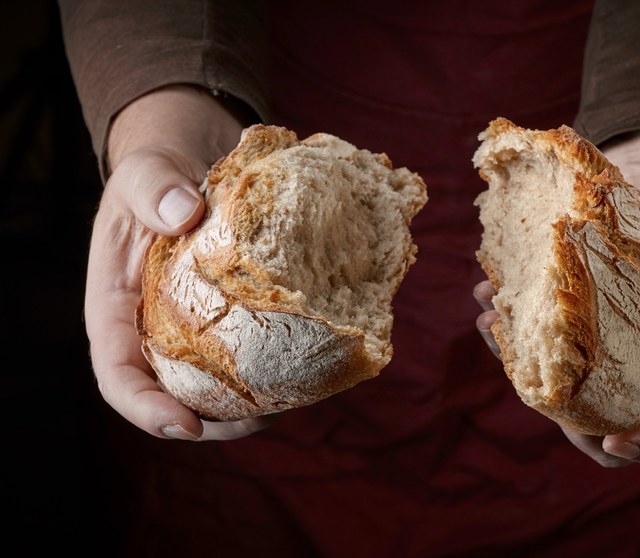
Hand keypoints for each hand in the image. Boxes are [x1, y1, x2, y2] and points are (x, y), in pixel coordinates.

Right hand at [84, 85, 276, 439]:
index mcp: (117, 312)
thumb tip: (183, 211)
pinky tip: (310, 369)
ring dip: (253, 409)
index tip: (185, 425)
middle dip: (215, 424)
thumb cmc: (156, 178)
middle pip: (175, 399)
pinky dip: (277, 373)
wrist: (190, 171)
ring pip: (217, 390)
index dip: (146, 409)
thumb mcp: (144, 172)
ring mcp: (195, 334)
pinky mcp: (232, 324)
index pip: (119, 376)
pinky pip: (250, 359)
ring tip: (293, 404)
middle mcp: (154, 334)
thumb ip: (152, 186)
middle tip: (262, 421)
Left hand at [474, 129, 639, 466]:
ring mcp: (609, 351)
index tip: (617, 441)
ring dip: (524, 371)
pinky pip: (541, 348)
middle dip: (571, 424)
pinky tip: (486, 297)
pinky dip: (511, 330)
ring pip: (568, 390)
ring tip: (492, 322)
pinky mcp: (573, 327)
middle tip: (536, 391)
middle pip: (619, 423)